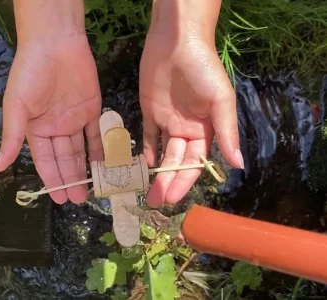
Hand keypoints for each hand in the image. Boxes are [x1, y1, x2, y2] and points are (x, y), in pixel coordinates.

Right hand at [0, 34, 102, 203]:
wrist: (56, 44)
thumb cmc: (31, 74)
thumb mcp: (16, 107)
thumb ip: (12, 138)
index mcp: (36, 129)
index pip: (45, 160)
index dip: (52, 179)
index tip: (58, 198)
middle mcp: (56, 128)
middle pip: (64, 159)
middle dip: (71, 179)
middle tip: (78, 200)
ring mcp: (75, 120)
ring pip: (81, 150)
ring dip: (86, 169)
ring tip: (92, 189)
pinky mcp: (92, 110)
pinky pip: (97, 134)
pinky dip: (101, 148)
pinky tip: (105, 164)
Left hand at [139, 1, 243, 207]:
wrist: (175, 43)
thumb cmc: (203, 70)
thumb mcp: (221, 100)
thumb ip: (227, 131)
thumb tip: (238, 165)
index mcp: (206, 129)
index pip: (196, 162)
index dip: (186, 180)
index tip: (175, 198)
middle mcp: (187, 129)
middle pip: (178, 161)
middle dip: (169, 182)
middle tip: (157, 202)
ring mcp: (167, 121)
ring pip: (163, 153)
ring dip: (157, 173)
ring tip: (149, 193)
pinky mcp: (150, 112)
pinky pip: (148, 136)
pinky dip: (146, 151)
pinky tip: (144, 167)